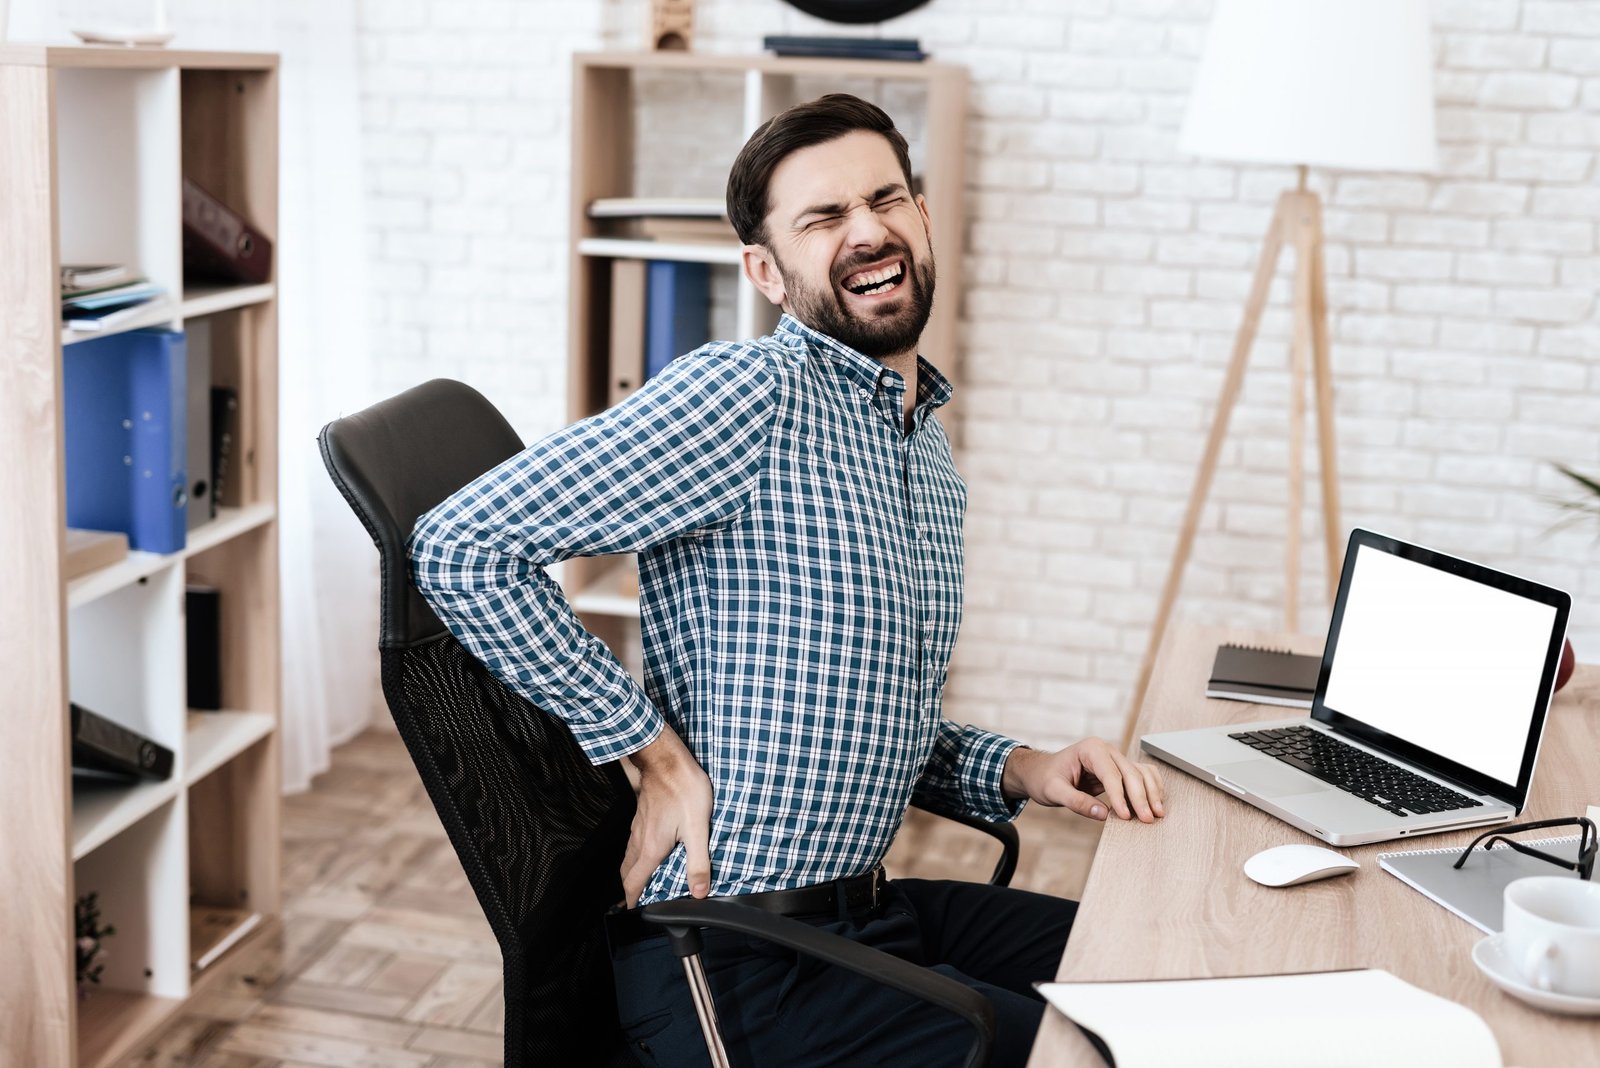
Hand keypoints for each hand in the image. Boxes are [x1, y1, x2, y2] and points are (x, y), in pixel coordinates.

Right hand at [621, 725, 713, 906]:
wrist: (666, 758)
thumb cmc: (682, 788)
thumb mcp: (698, 828)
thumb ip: (698, 862)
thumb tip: (700, 891)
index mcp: (651, 848)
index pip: (634, 883)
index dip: (633, 901)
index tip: (634, 911)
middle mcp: (640, 839)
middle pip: (627, 872)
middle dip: (631, 889)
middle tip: (638, 900)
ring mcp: (638, 826)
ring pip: (629, 856)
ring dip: (634, 872)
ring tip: (645, 880)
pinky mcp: (642, 814)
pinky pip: (634, 842)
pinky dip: (637, 855)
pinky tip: (651, 850)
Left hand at [1002, 738, 1165, 823]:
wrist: (1041, 772)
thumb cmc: (1044, 778)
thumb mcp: (1053, 791)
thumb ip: (1076, 802)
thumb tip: (1103, 814)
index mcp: (1091, 749)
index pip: (1111, 774)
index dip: (1120, 796)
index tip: (1126, 816)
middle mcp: (1107, 750)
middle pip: (1131, 773)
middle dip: (1141, 797)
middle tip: (1148, 819)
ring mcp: (1115, 758)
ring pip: (1141, 773)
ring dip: (1151, 793)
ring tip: (1157, 814)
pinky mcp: (1119, 769)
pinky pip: (1141, 776)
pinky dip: (1151, 788)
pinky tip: (1155, 803)